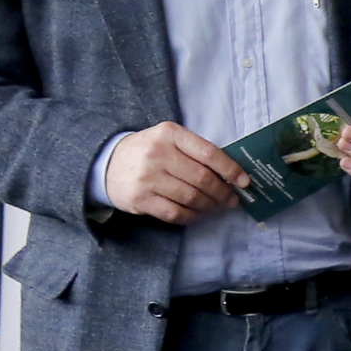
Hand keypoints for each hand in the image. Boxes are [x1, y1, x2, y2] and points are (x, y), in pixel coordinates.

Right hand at [103, 123, 249, 224]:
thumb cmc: (147, 151)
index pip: (209, 153)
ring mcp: (147, 177)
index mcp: (170, 134)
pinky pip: (175, 213)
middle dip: (223, 192)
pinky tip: (196, 214)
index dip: (231, 169)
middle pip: (202, 179)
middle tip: (231, 200)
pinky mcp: (140, 199)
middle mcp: (158, 154)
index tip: (244, 181)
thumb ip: (194, 151)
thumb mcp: (168, 139)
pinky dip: (191, 216)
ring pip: (191, 197)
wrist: (106, 163)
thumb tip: (231, 173)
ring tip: (215, 207)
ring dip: (209, 206)